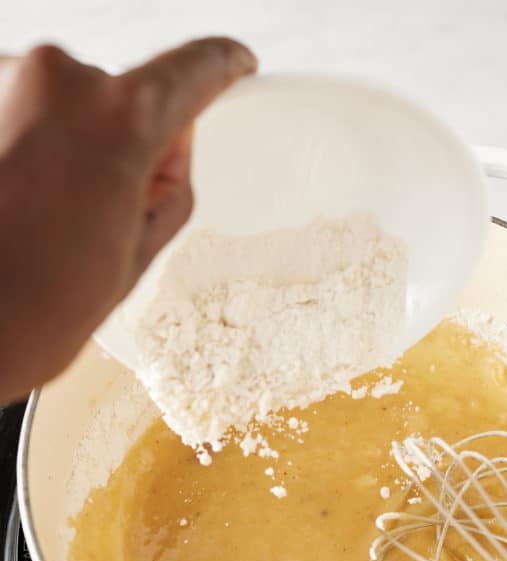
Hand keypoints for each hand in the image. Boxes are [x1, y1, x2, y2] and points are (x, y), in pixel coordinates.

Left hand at [0, 38, 255, 401]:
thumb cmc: (41, 302)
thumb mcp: (143, 248)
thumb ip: (173, 181)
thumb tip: (164, 147)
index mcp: (123, 116)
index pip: (195, 68)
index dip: (223, 66)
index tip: (236, 63)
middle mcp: (64, 79)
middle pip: (131, 96)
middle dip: (135, 144)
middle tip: (114, 213)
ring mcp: (13, 84)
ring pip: (80, 107)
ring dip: (84, 150)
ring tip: (62, 219)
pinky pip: (39, 117)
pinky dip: (47, 154)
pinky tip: (35, 206)